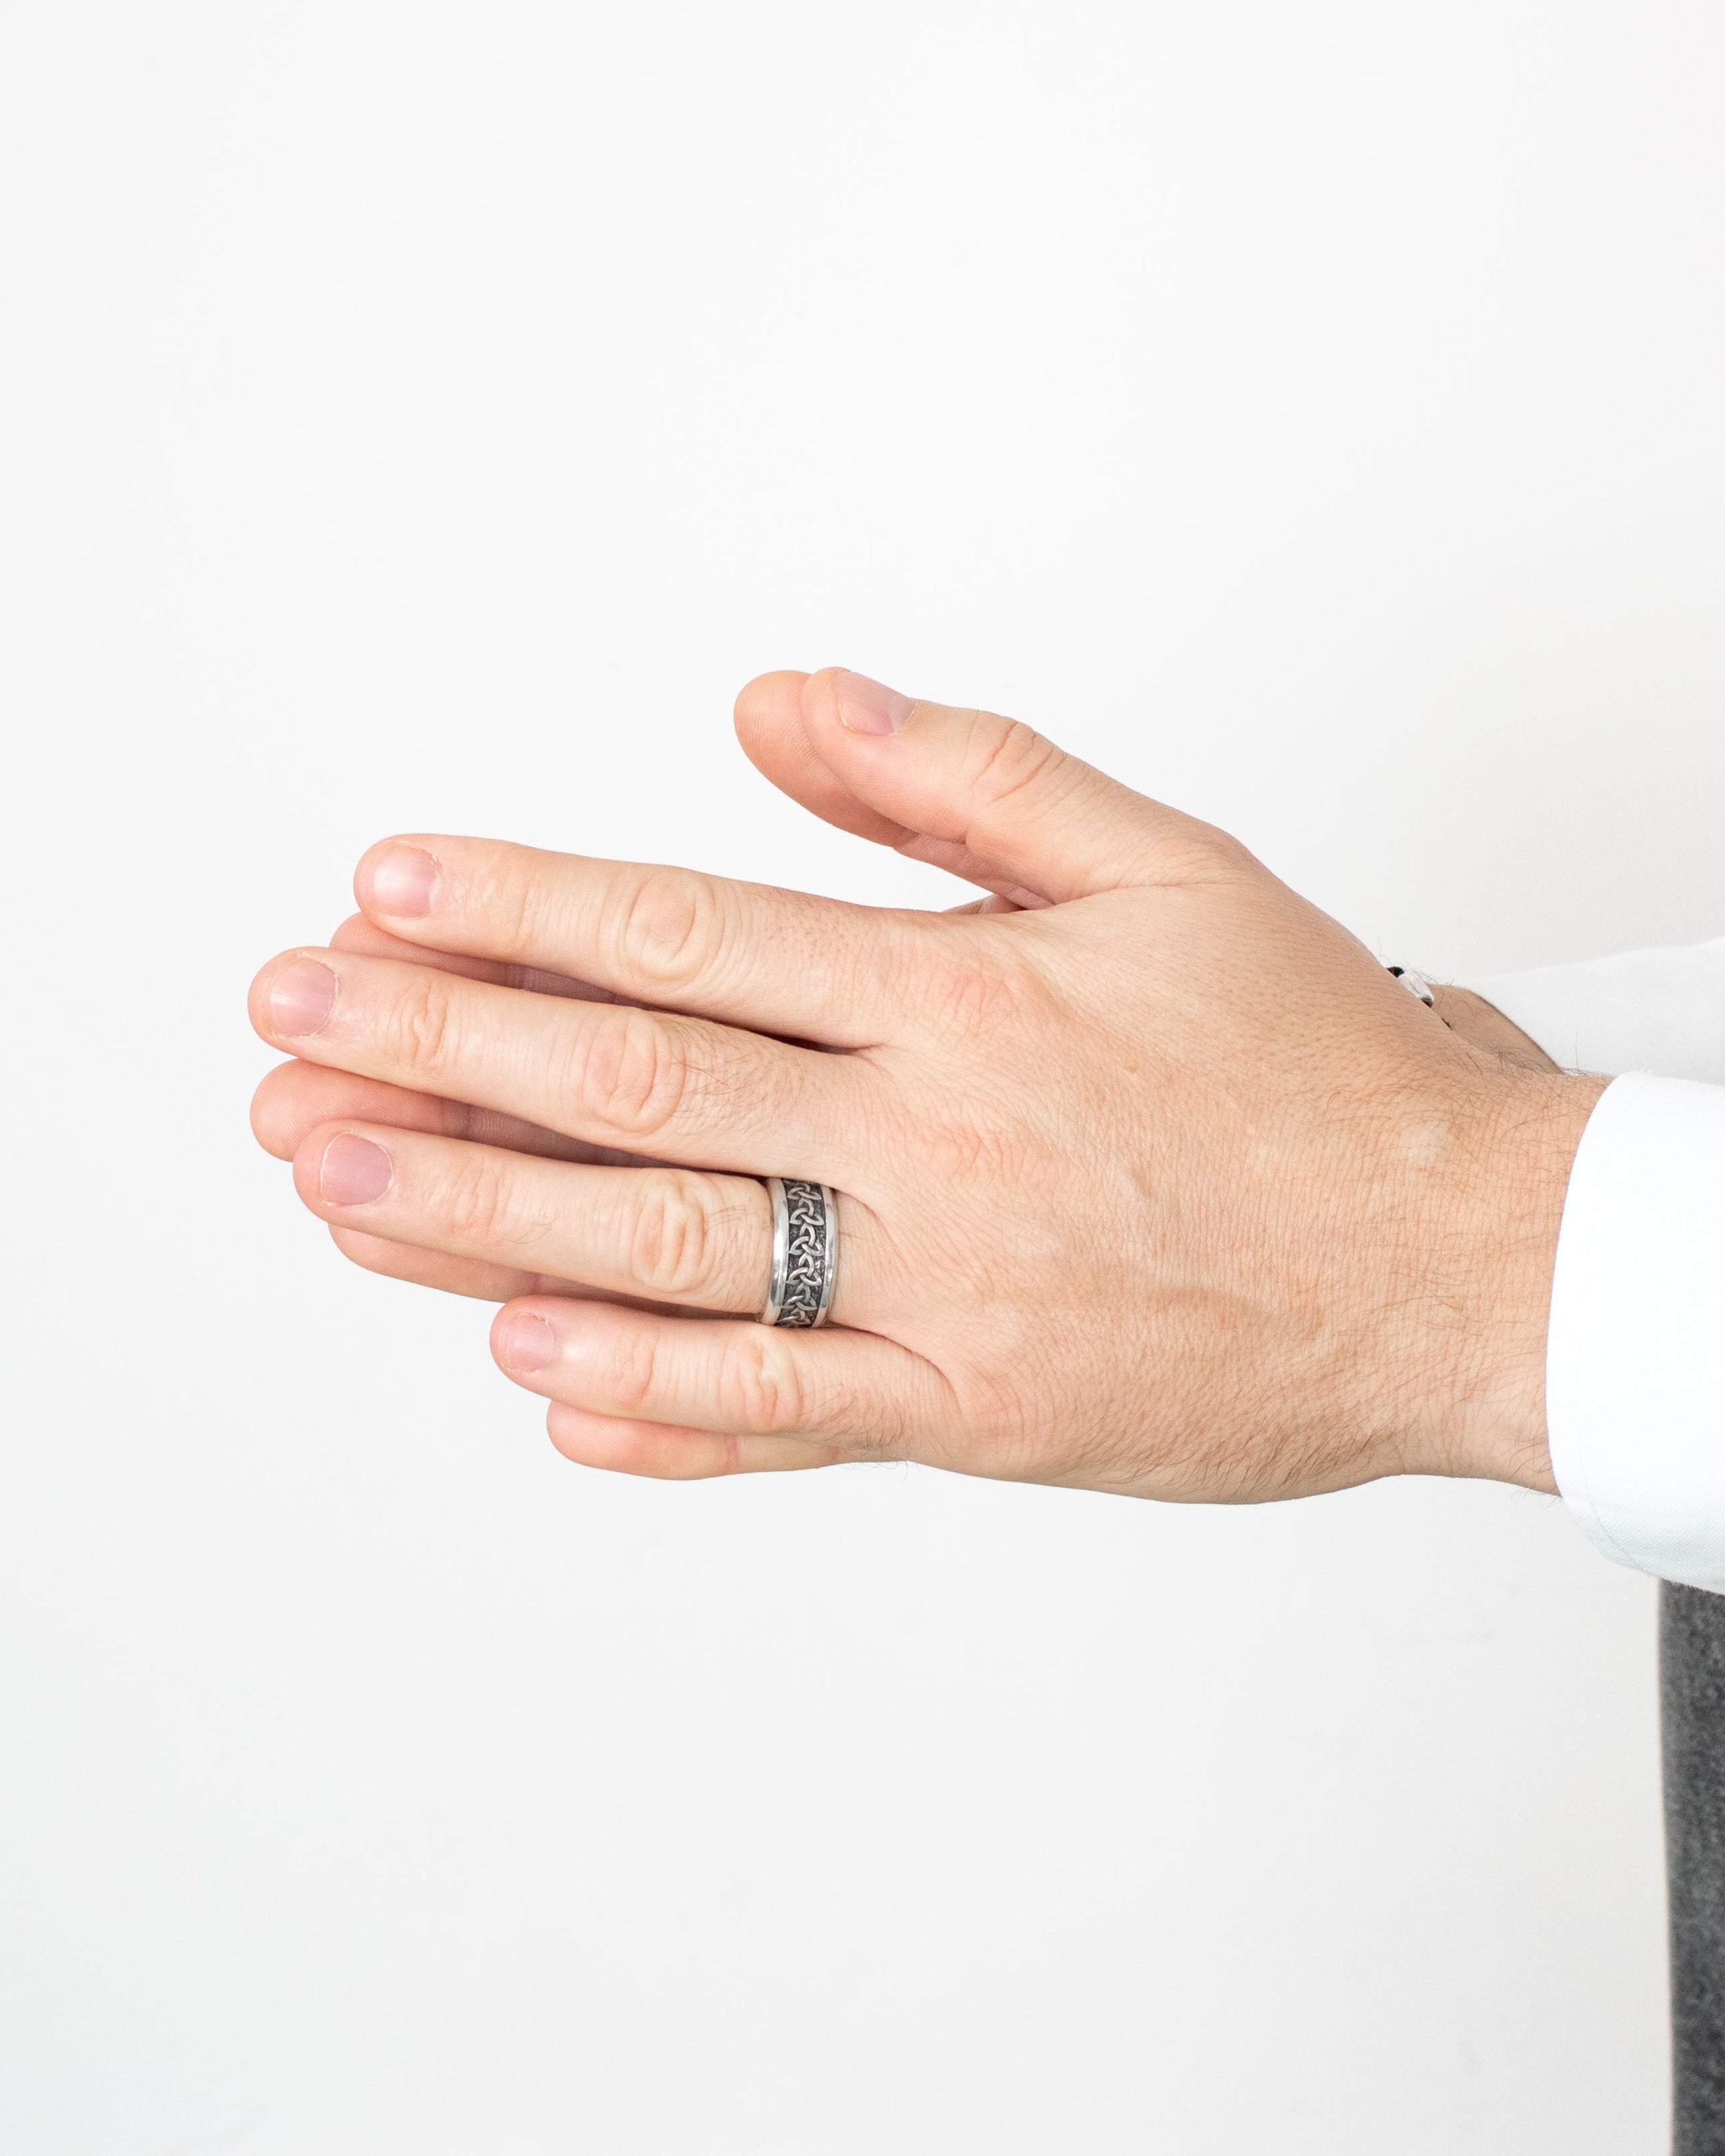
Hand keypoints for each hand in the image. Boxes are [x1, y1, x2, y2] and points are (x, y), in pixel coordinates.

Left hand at [248, 668, 1604, 1495]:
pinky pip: (798, 1417)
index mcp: (970, 996)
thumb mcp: (1163, 864)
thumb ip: (964, 777)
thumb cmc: (1313, 1066)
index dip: (524, 908)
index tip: (388, 888)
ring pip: (683, 1255)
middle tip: (293, 1031)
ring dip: (491, 1224)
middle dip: (446, 1056)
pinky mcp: (984, 1411)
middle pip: (647, 1092)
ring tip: (342, 1185)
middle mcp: (941, 1142)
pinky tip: (533, 1380)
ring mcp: (955, 1290)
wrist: (1455, 1260)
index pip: (696, 934)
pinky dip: (663, 1406)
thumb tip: (779, 704)